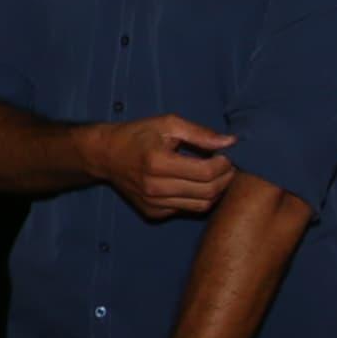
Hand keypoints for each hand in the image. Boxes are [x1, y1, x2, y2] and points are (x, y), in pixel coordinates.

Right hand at [89, 113, 237, 221]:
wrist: (106, 156)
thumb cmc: (138, 135)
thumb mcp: (168, 124)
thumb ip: (200, 134)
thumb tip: (230, 142)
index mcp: (158, 162)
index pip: (206, 172)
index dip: (224, 164)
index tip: (226, 155)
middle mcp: (154, 187)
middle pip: (207, 192)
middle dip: (225, 179)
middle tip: (227, 166)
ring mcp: (153, 203)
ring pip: (200, 206)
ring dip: (216, 191)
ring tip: (216, 176)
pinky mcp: (153, 212)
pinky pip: (187, 209)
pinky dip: (197, 198)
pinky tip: (195, 184)